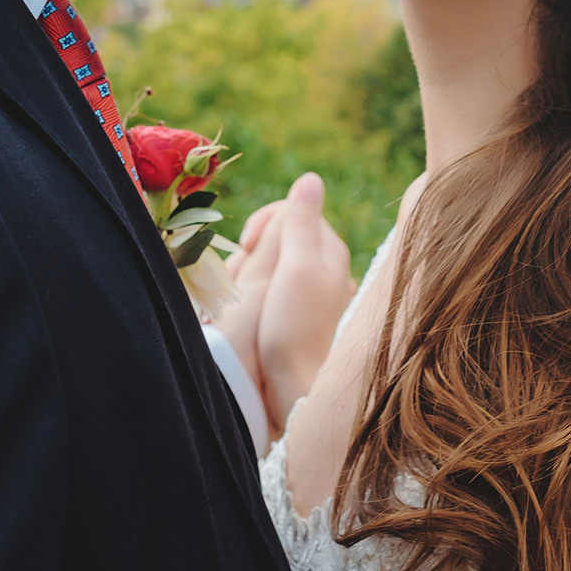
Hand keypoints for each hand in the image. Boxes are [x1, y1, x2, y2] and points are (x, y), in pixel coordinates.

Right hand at [224, 173, 354, 430]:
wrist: (294, 391)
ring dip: (247, 275)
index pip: (293, 211)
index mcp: (331, 250)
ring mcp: (314, 293)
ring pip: (269, 264)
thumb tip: (310, 179)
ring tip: (240, 301)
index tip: (247, 246)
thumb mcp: (296, 268)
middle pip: (279, 238)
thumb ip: (301, 223)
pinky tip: (245, 317)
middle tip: (240, 278)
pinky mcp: (299, 316)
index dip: (265, 222)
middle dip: (252, 252)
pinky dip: (252, 295)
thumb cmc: (295, 329)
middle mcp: (328, 267)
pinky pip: (270, 290)